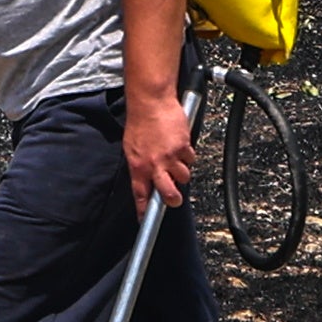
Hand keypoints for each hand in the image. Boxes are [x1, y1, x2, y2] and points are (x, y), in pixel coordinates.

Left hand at [123, 80, 194, 207]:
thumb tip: (145, 178)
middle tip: (174, 197)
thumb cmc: (140, 122)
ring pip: (184, 177)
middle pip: (169, 195)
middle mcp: (154, 165)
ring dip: (182, 171)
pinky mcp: (183, 147)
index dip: (143, 211)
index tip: (144, 220)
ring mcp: (170, 157)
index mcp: (138, 166)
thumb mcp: (131, 147)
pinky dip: (187, 155)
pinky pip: (190, 159)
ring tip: (176, 159)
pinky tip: (180, 145)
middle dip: (173, 200)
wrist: (151, 101)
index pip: (140, 195)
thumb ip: (140, 165)